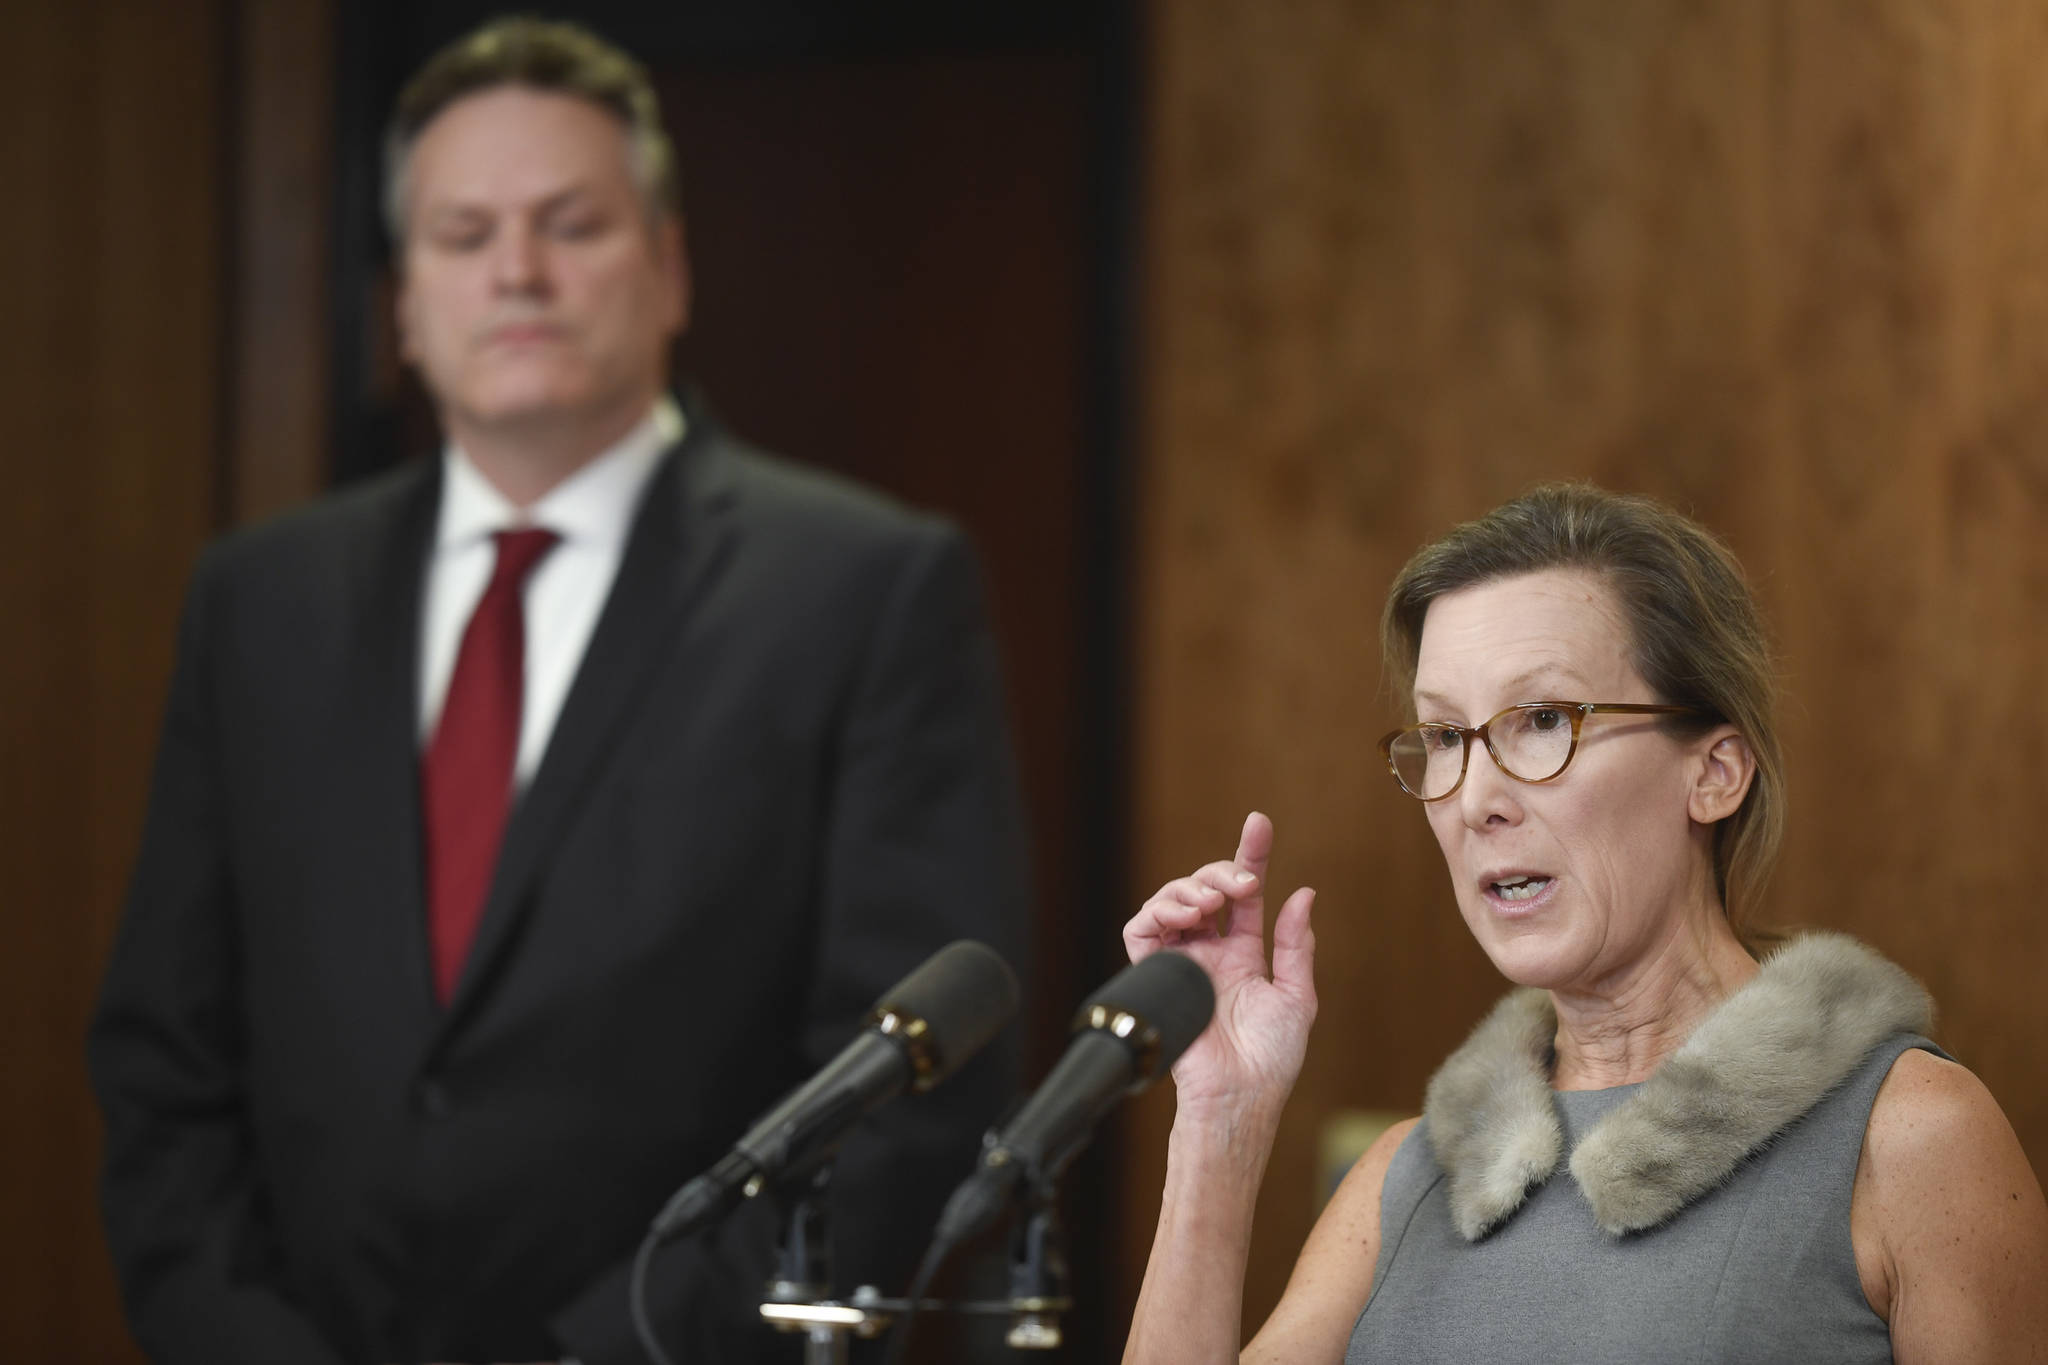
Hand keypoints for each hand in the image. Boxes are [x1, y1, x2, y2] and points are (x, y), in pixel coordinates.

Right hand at [1122, 811, 1316, 1116]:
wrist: (1238, 1096)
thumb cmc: (1269, 1060)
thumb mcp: (1296, 996)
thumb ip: (1295, 944)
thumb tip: (1302, 894)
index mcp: (1242, 955)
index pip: (1244, 896)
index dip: (1250, 857)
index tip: (1259, 824)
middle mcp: (1208, 954)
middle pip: (1206, 889)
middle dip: (1221, 872)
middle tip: (1240, 883)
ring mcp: (1180, 963)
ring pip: (1172, 902)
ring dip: (1190, 889)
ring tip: (1212, 903)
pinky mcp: (1155, 976)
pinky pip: (1141, 930)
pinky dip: (1158, 911)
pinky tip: (1185, 916)